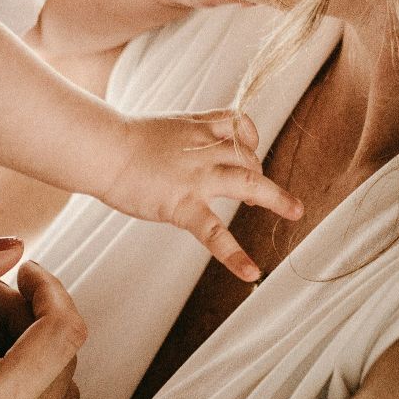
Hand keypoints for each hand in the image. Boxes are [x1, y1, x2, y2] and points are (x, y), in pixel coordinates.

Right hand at [97, 110, 302, 281]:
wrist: (102, 149)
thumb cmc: (125, 141)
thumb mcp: (165, 127)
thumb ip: (187, 134)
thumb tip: (197, 145)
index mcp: (197, 129)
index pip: (239, 124)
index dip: (248, 138)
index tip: (247, 151)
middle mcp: (203, 150)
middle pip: (248, 154)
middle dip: (263, 173)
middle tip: (272, 194)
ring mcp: (196, 177)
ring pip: (246, 182)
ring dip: (275, 197)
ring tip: (296, 211)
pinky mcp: (182, 205)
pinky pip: (215, 233)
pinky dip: (235, 255)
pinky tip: (252, 273)